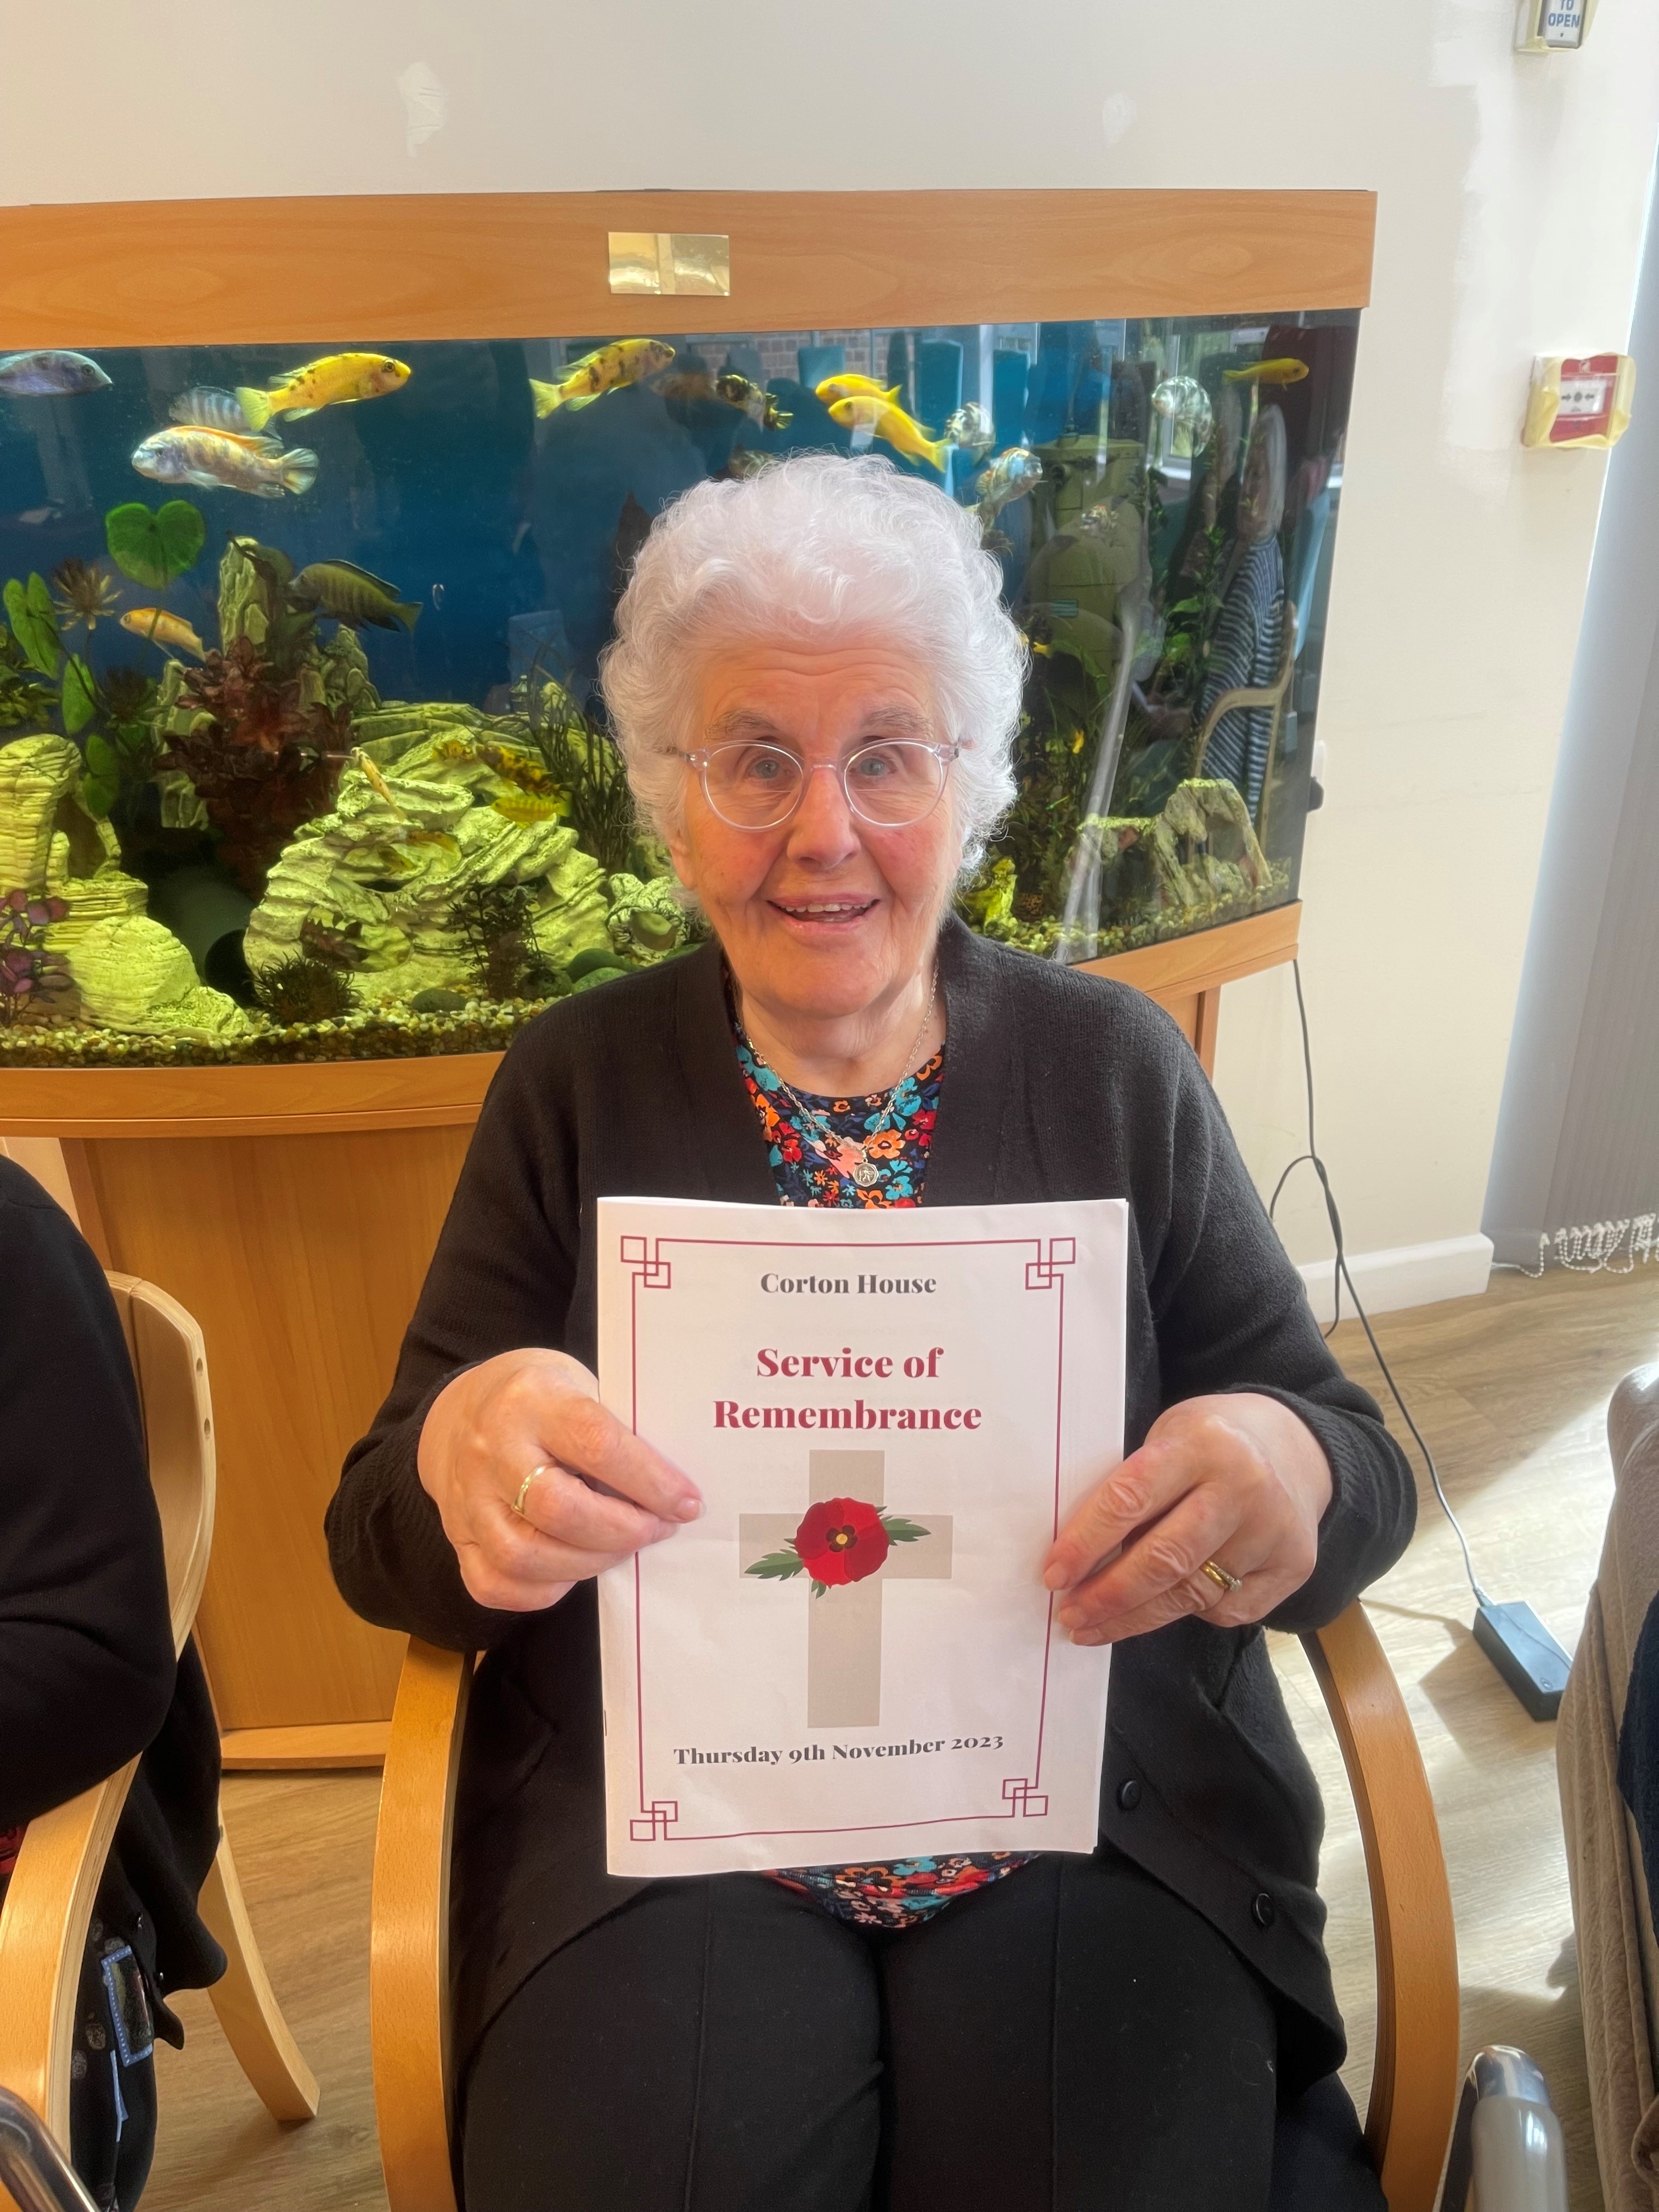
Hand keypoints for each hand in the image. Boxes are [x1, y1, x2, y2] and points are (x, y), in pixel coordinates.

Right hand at [417, 1348, 702, 1612]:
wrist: (459, 1412)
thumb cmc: (541, 1399)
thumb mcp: (581, 1384)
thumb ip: (616, 1430)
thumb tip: (672, 1490)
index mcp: (532, 1399)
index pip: (595, 1443)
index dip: (650, 1480)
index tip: (687, 1502)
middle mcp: (492, 1449)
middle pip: (557, 1509)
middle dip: (623, 1530)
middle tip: (657, 1528)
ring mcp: (468, 1499)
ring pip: (523, 1555)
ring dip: (589, 1563)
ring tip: (621, 1547)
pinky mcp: (457, 1538)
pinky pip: (494, 1585)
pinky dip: (543, 1589)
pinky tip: (574, 1567)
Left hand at [1041, 1394, 1332, 1643]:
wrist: (1297, 1449)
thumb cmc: (1210, 1444)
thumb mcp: (1169, 1438)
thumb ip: (1134, 1487)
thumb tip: (1079, 1556)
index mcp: (1203, 1444)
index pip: (1132, 1498)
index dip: (1086, 1541)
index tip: (1053, 1574)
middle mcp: (1244, 1488)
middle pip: (1165, 1558)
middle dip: (1108, 1595)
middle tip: (1070, 1613)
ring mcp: (1274, 1531)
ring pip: (1192, 1593)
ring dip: (1135, 1617)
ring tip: (1093, 1626)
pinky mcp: (1293, 1566)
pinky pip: (1227, 1608)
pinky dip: (1188, 1612)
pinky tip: (1160, 1608)